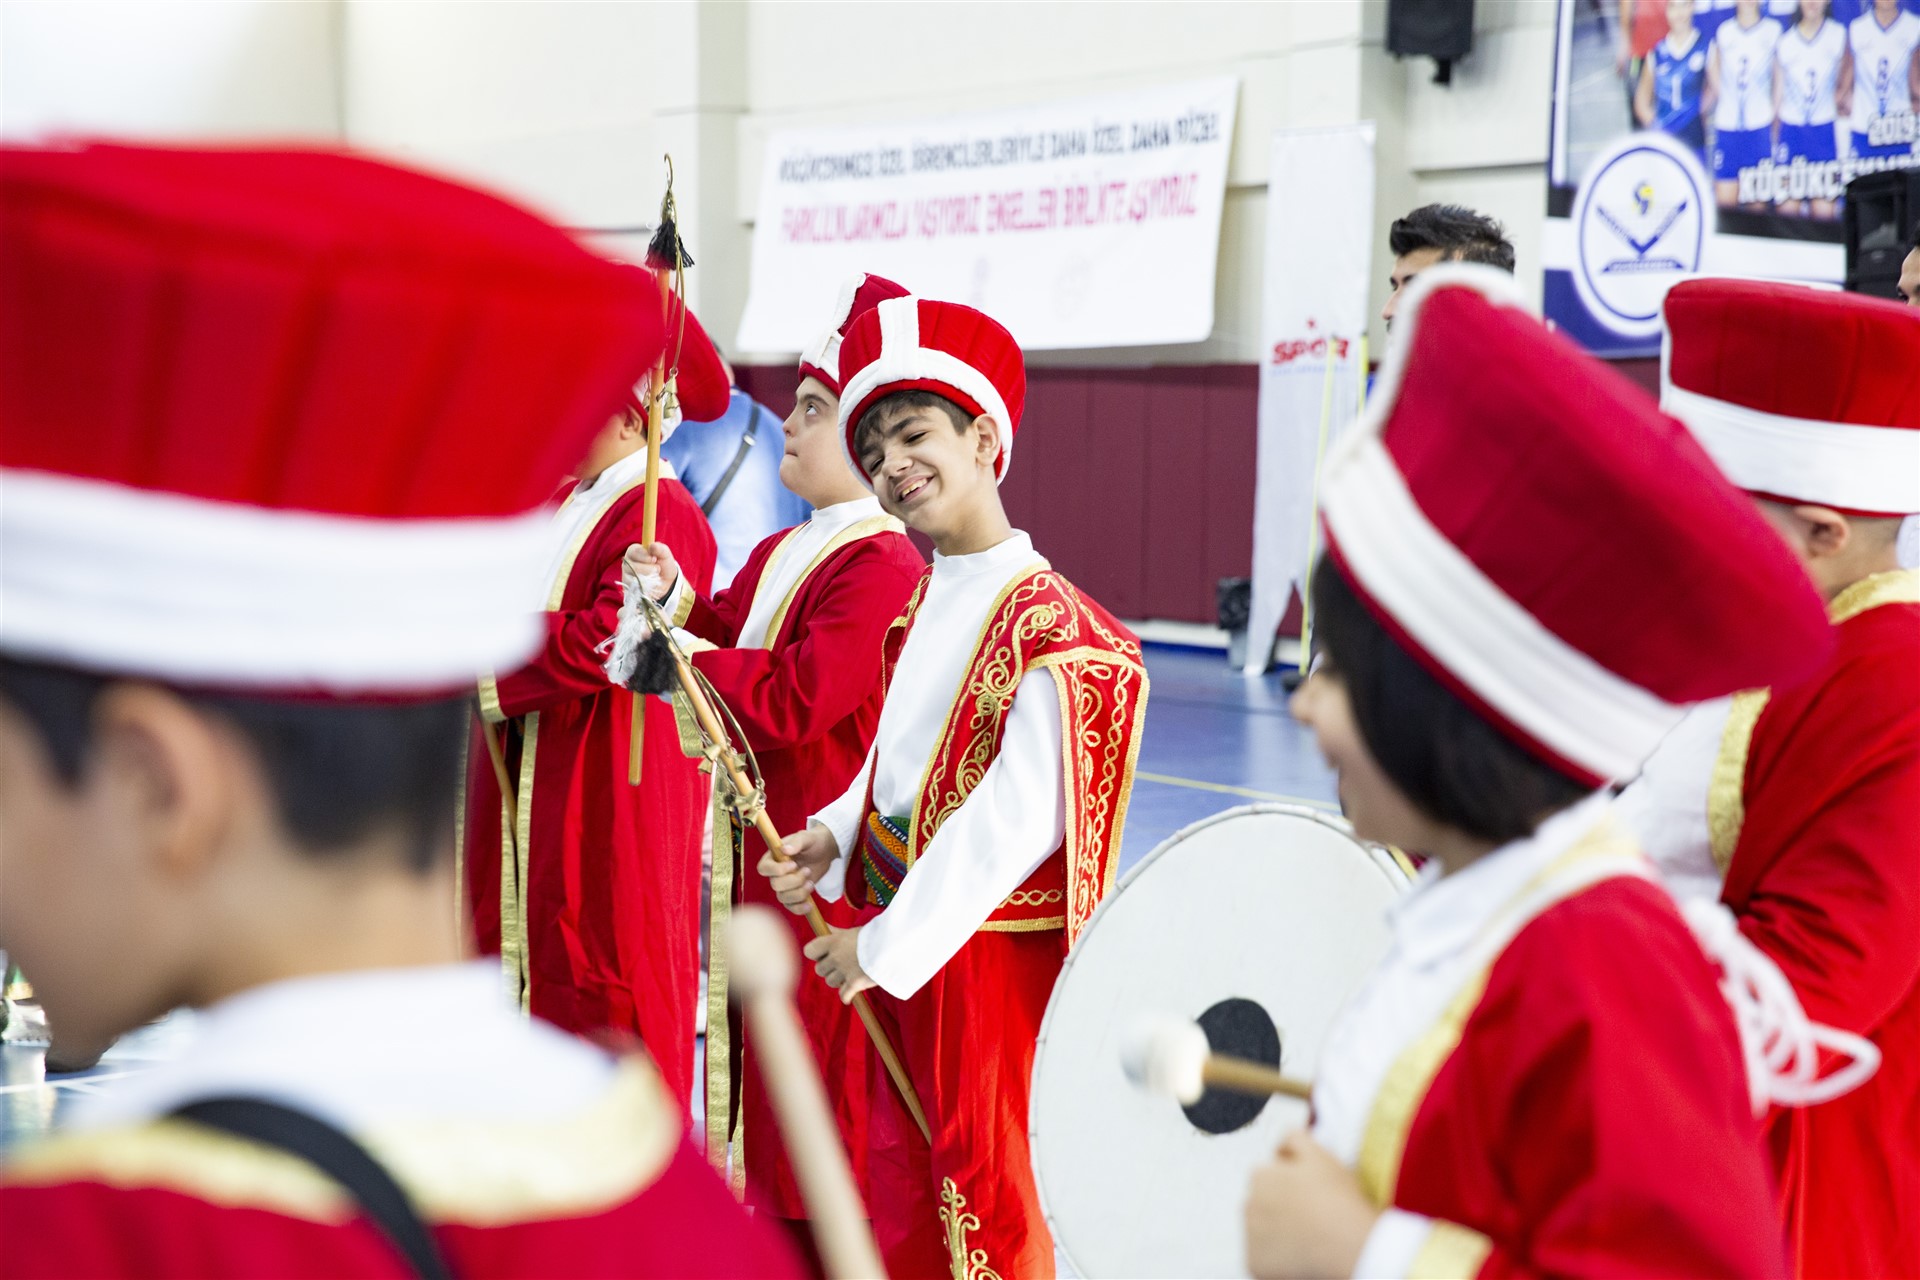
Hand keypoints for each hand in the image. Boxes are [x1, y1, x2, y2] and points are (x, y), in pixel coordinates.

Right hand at [622, 541, 678, 602]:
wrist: (667, 584)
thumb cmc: (664, 566)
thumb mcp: (665, 555)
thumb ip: (660, 549)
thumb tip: (652, 545)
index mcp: (634, 551)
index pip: (633, 551)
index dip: (644, 555)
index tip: (654, 559)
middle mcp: (627, 563)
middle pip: (632, 565)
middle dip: (648, 568)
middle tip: (657, 569)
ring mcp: (626, 575)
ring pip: (634, 577)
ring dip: (649, 578)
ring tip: (655, 577)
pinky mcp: (628, 587)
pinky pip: (635, 587)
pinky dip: (646, 586)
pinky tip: (650, 584)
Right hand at [757, 823, 839, 914]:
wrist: (825, 852)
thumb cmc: (813, 842)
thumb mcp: (807, 837)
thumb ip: (797, 842)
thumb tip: (785, 850)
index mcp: (773, 857)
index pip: (763, 868)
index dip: (776, 870)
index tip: (793, 864)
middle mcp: (775, 873)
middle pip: (775, 885)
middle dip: (794, 881)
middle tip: (807, 870)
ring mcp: (784, 886)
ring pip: (783, 898)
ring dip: (799, 893)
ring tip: (811, 883)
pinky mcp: (794, 896)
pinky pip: (791, 907)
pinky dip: (799, 908)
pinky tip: (810, 905)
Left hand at [802, 926, 875, 1002]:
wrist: (894, 945)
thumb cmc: (874, 936)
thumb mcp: (853, 931)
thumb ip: (836, 932)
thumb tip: (825, 925)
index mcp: (834, 941)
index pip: (809, 951)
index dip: (816, 954)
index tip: (825, 954)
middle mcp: (836, 956)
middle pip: (819, 969)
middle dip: (829, 969)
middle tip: (841, 966)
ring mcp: (845, 971)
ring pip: (830, 982)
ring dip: (838, 981)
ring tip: (849, 975)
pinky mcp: (855, 984)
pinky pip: (843, 995)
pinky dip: (846, 996)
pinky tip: (851, 993)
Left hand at [1243, 1129, 1379, 1279]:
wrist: (1351, 1247)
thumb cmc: (1338, 1201)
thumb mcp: (1320, 1154)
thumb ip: (1292, 1138)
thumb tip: (1279, 1144)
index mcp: (1259, 1176)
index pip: (1267, 1176)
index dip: (1290, 1183)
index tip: (1308, 1193)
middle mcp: (1248, 1206)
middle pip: (1262, 1204)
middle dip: (1280, 1207)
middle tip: (1311, 1216)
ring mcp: (1250, 1238)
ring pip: (1262, 1231)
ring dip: (1278, 1232)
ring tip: (1310, 1236)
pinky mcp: (1256, 1265)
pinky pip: (1264, 1259)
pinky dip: (1278, 1260)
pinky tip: (1303, 1254)